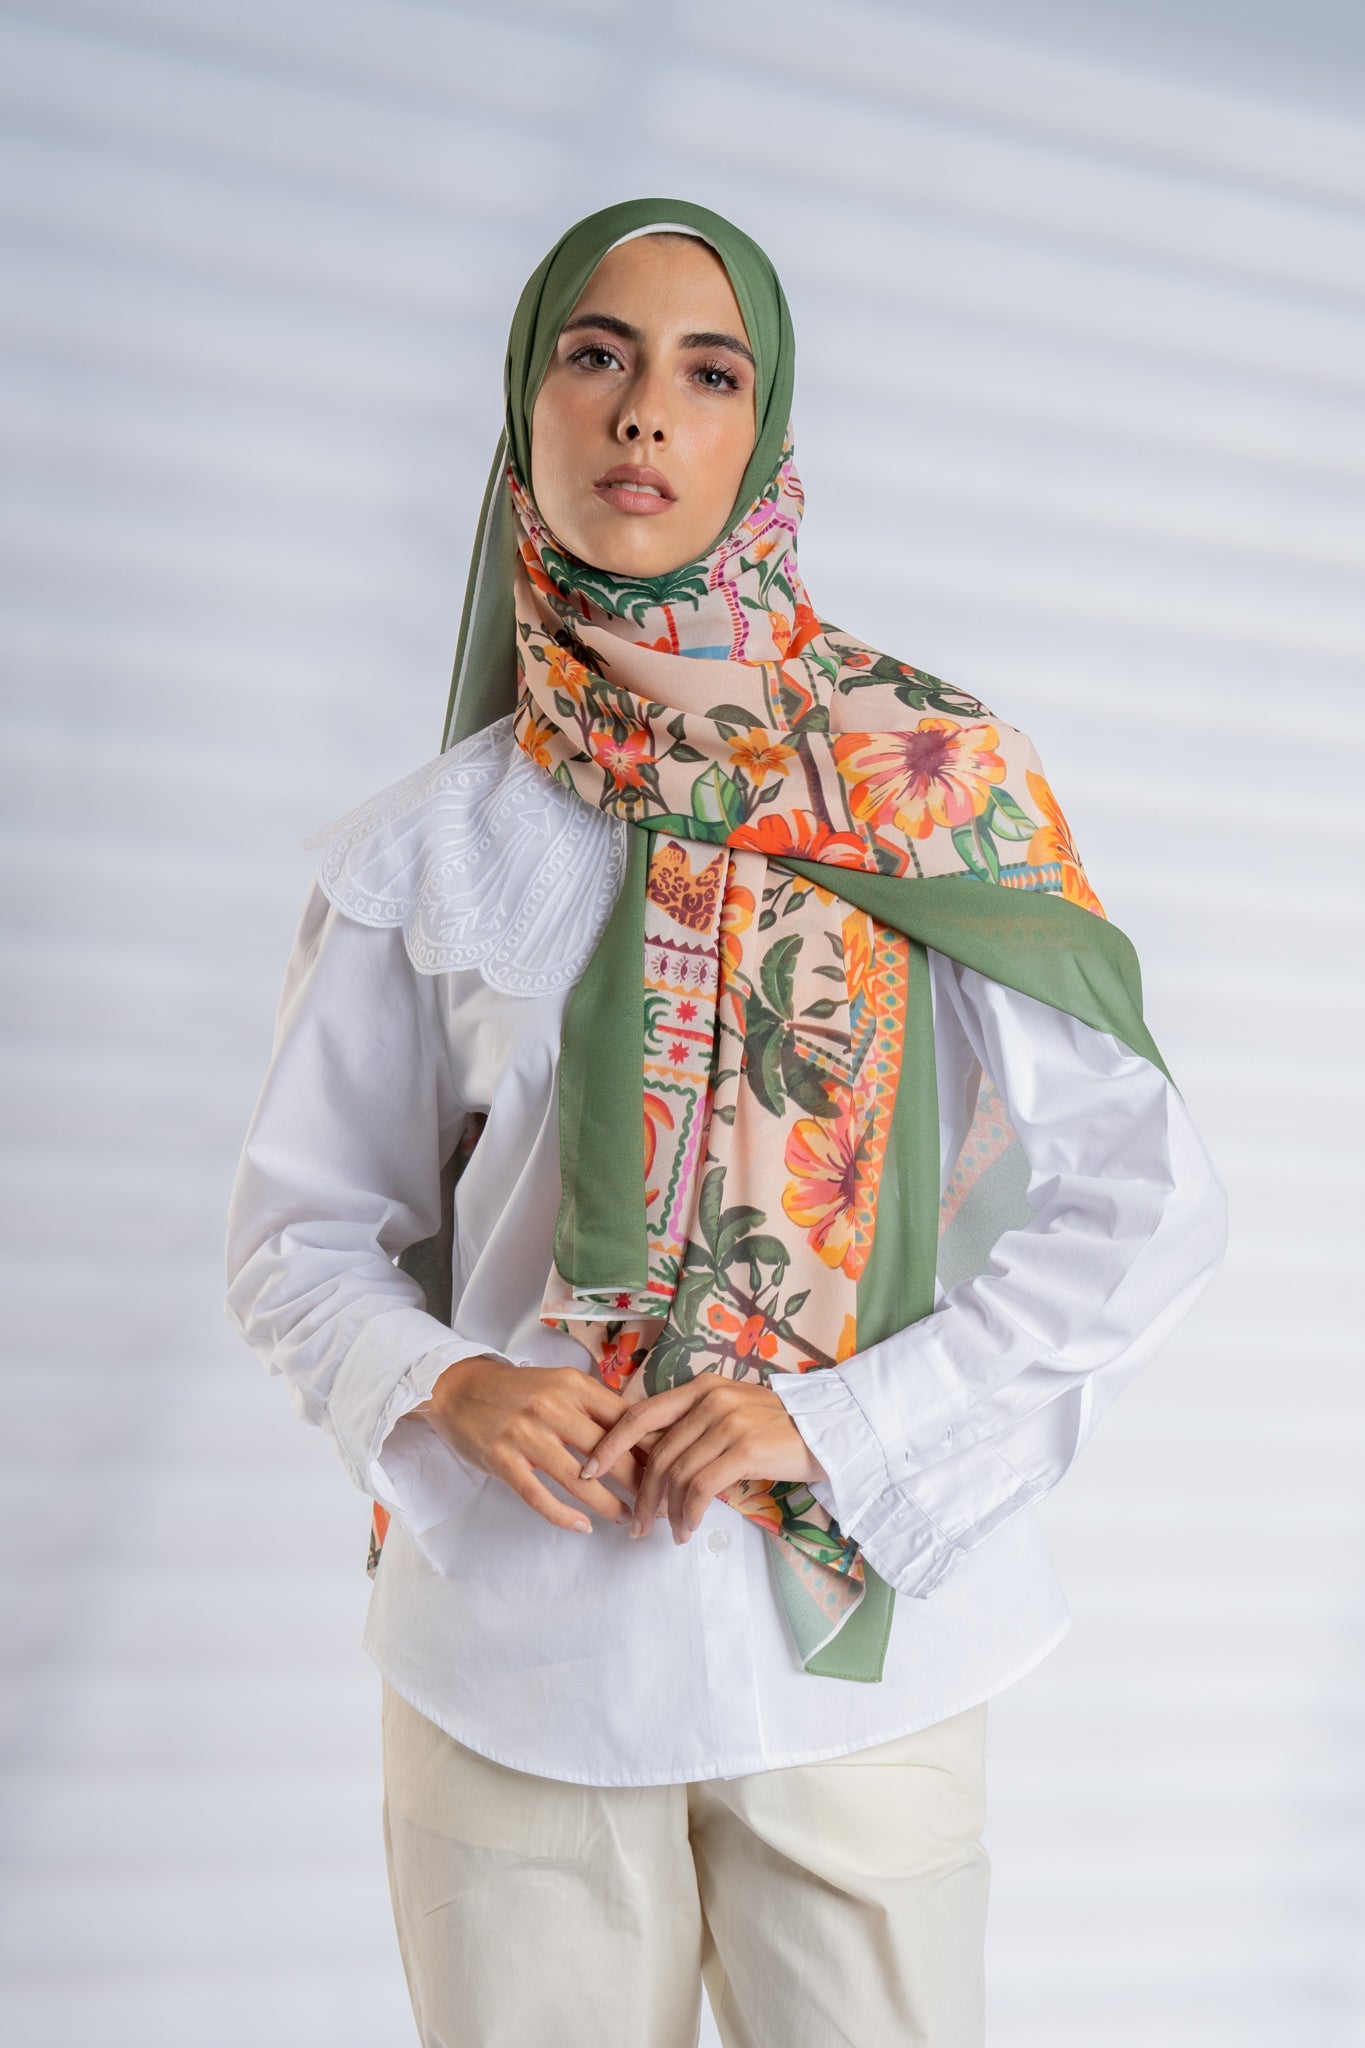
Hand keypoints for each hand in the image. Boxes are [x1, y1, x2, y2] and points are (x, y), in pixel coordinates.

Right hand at [421, 1356, 658, 1535]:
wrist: (460, 1388)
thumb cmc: (518, 1391)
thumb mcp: (559, 1384)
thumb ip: (595, 1406)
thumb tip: (644, 1435)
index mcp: (572, 1385)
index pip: (625, 1419)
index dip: (651, 1447)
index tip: (671, 1469)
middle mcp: (552, 1407)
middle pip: (610, 1452)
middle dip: (640, 1482)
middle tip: (659, 1503)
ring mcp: (525, 1434)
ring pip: (579, 1479)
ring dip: (609, 1504)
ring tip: (628, 1518)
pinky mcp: (503, 1460)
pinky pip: (539, 1497)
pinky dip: (564, 1516)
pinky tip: (583, 1527)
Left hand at [579, 1375, 828, 1546]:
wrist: (830, 1426)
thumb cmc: (778, 1427)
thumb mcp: (730, 1413)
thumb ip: (694, 1426)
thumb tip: (653, 1459)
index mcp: (700, 1387)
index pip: (640, 1414)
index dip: (610, 1443)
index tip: (589, 1469)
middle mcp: (709, 1399)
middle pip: (656, 1453)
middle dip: (640, 1493)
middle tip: (636, 1523)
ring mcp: (727, 1422)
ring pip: (676, 1474)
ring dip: (667, 1511)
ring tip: (667, 1533)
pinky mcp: (745, 1448)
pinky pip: (701, 1488)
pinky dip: (689, 1514)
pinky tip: (688, 1529)